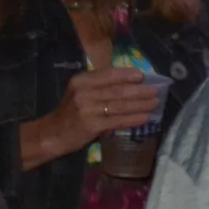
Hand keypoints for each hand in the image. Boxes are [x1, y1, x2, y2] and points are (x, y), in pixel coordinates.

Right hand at [24, 67, 162, 167]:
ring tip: (155, 103)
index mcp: (81, 81)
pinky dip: (133, 118)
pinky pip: (117, 120)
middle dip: (139, 90)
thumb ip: (99, 88)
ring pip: (120, 104)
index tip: (142, 75)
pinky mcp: (92, 125)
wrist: (52, 134)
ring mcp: (87, 109)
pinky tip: (145, 118)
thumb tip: (130, 85)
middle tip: (156, 90)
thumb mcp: (80, 94)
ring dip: (140, 104)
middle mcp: (84, 92)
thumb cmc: (70, 114)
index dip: (126, 74)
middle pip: (117, 89)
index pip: (108, 74)